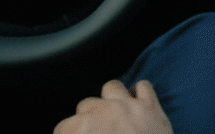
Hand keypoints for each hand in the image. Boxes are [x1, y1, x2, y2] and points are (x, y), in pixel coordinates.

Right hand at [54, 80, 173, 133]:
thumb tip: (79, 132)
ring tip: (114, 115)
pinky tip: (137, 106)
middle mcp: (103, 112)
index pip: (62, 127)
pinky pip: (144, 86)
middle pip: (85, 105)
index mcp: (83, 129)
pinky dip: (140, 94)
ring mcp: (129, 106)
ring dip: (110, 99)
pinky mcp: (151, 107)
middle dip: (89, 119)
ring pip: (112, 87)